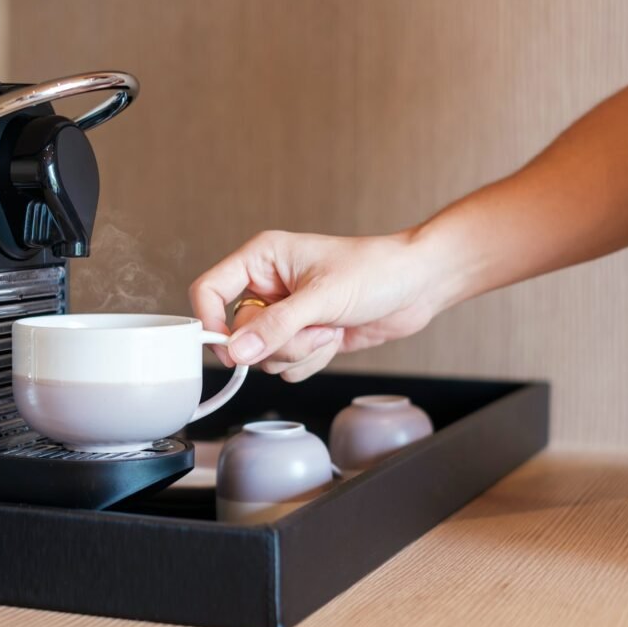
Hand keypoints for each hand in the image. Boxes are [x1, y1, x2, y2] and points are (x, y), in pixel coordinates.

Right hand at [189, 230, 442, 381]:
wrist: (418, 286)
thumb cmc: (376, 271)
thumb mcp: (322, 297)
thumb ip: (276, 326)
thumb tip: (237, 350)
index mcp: (261, 259)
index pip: (209, 290)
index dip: (210, 322)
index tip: (230, 349)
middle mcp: (267, 286)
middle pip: (239, 334)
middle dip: (278, 342)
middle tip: (312, 328)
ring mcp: (283, 314)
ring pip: (263, 355)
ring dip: (299, 353)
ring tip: (329, 328)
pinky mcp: (301, 337)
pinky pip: (285, 367)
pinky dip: (311, 361)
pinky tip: (334, 338)